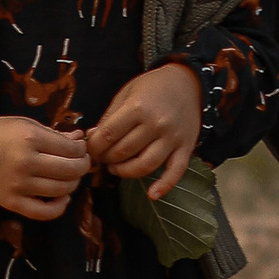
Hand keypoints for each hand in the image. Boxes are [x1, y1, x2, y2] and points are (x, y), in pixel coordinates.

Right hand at [0, 114, 93, 220]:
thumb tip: (80, 138)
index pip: (71, 149)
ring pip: (62, 190)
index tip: (80, 148)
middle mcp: (25, 162)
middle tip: (81, 162)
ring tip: (70, 177)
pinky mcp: (12, 202)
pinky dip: (59, 207)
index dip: (82, 149)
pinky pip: (44, 212)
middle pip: (71, 170)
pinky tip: (62, 198)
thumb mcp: (26, 125)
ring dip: (73, 184)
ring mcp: (18, 185)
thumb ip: (54, 134)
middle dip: (83, 166)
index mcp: (30, 138)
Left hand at [87, 61, 200, 201]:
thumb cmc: (152, 88)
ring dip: (125, 172)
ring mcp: (172, 138)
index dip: (94, 147)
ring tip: (116, 168)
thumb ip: (109, 118)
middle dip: (106, 159)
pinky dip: (164, 186)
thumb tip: (91, 138)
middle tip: (102, 158)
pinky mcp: (186, 148)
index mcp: (138, 108)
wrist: (187, 83)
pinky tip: (152, 195)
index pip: (108, 136)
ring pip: (144, 166)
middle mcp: (156, 124)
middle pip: (123, 152)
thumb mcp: (126, 94)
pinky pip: (176, 172)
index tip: (91, 149)